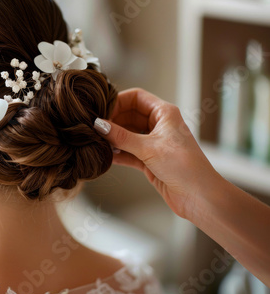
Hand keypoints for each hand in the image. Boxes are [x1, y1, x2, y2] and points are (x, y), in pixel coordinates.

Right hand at [94, 88, 223, 219]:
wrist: (198, 196)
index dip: (118, 101)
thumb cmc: (183, 166)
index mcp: (164, 113)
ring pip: (127, 135)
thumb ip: (121, 137)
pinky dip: (117, 153)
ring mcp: (153, 143)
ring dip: (113, 139)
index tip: (101, 110)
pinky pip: (128, 152)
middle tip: (95, 129)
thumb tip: (99, 125)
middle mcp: (159, 125)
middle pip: (129, 115)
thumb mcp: (148, 148)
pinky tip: (105, 155)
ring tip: (97, 142)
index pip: (136, 97)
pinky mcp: (149, 160)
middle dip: (112, 121)